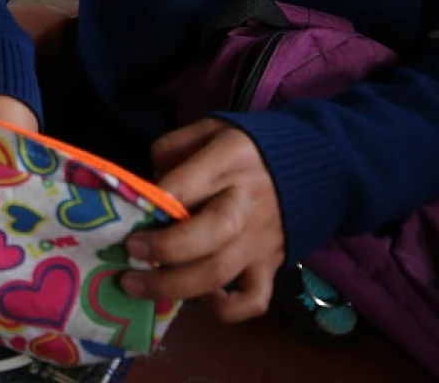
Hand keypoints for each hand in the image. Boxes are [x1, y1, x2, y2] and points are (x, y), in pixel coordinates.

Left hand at [123, 119, 284, 322]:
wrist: (311, 166)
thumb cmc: (246, 148)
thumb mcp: (209, 129)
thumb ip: (173, 148)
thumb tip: (146, 185)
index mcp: (228, 161)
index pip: (184, 186)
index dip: (151, 204)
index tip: (127, 214)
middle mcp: (245, 203)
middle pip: (204, 236)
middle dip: (160, 249)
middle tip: (129, 250)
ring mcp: (259, 239)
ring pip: (217, 273)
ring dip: (171, 286)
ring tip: (136, 283)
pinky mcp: (271, 265)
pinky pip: (252, 300)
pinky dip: (224, 309)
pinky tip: (200, 297)